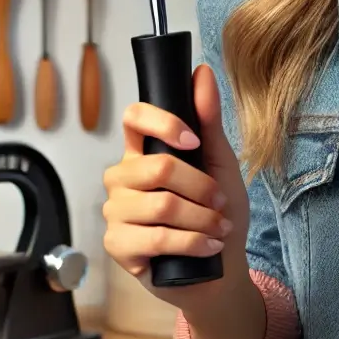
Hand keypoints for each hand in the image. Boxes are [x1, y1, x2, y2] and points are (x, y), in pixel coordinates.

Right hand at [102, 63, 249, 308]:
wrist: (219, 267)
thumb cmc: (218, 210)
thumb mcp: (220, 161)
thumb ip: (208, 119)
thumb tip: (202, 71)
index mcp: (143, 151)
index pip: (133, 116)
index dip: (162, 122)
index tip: (193, 140)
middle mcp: (123, 177)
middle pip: (157, 167)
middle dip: (201, 186)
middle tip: (221, 201)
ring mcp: (116, 212)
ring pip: (161, 205)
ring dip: (202, 218)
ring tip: (220, 228)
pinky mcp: (118, 246)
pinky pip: (156, 238)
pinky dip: (193, 241)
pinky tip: (208, 246)